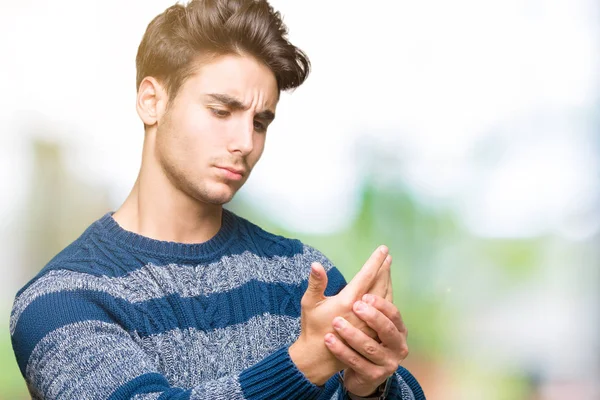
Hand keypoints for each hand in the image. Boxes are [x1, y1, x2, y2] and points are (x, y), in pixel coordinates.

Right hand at [289, 246, 391, 384]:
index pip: (366, 276)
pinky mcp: (372, 332)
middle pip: (379, 285)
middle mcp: (361, 311)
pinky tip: (386, 292)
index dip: (375, 261)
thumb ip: (316, 283)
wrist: (318, 357)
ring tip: (388, 270)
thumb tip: (316, 264)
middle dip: (384, 269)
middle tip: (388, 256)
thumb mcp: (309, 303)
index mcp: (347, 301)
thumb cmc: (312, 327)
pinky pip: (385, 311)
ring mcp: (369, 323)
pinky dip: (387, 297)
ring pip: (384, 298)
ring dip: (387, 282)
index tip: (383, 249)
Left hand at [325, 294, 408, 395]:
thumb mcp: (370, 322)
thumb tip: (385, 263)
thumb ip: (374, 298)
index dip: (381, 304)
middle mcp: (398, 347)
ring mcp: (387, 364)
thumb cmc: (365, 341)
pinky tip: (329, 340)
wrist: (361, 375)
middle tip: (354, 306)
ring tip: (336, 322)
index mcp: (399, 330)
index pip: (394, 314)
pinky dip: (342, 350)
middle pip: (387, 330)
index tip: (364, 295)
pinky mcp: (373, 376)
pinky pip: (356, 362)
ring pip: (370, 347)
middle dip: (371, 317)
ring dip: (352, 334)